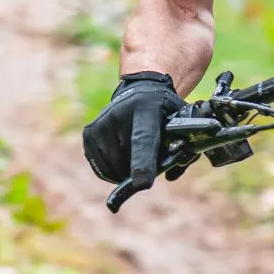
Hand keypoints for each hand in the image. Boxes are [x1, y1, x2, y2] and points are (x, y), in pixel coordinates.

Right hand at [83, 71, 186, 197]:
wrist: (142, 88)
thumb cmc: (166, 112)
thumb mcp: (182, 122)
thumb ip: (184, 150)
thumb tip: (170, 176)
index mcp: (148, 109)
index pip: (143, 140)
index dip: (143, 164)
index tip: (142, 184)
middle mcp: (119, 113)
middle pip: (128, 161)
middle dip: (142, 169)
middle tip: (151, 156)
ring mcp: (101, 123)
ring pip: (114, 169)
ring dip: (127, 171)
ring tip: (137, 152)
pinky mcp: (89, 133)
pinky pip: (102, 169)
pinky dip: (114, 171)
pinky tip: (124, 155)